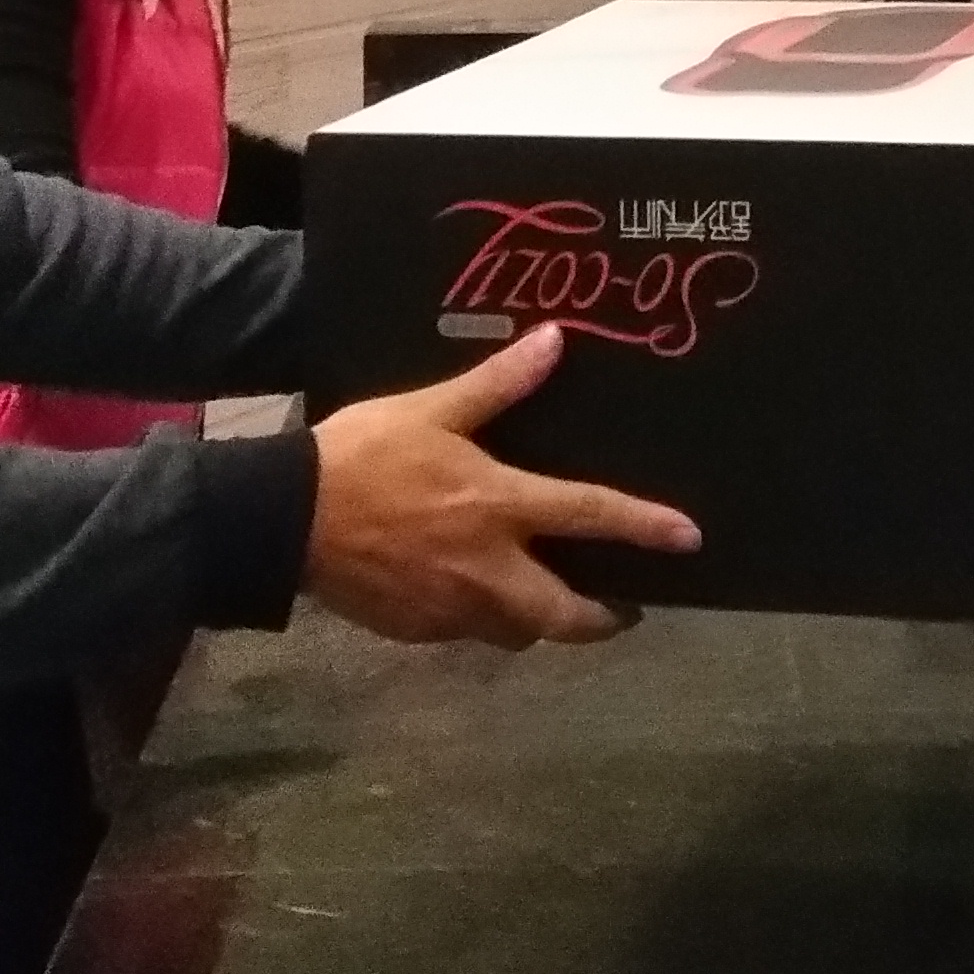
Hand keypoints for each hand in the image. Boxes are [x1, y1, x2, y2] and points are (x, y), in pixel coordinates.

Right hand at [302, 323, 701, 648]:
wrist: (284, 520)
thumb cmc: (363, 457)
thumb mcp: (431, 408)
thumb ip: (497, 383)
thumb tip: (554, 341)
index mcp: (499, 507)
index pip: (590, 516)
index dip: (644, 527)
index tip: (689, 540)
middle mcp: (489, 569)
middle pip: (567, 616)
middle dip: (603, 619)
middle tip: (623, 607)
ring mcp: (453, 608)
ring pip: (519, 632)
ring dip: (543, 620)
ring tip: (550, 598)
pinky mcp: (418, 630)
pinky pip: (469, 632)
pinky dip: (485, 617)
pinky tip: (475, 593)